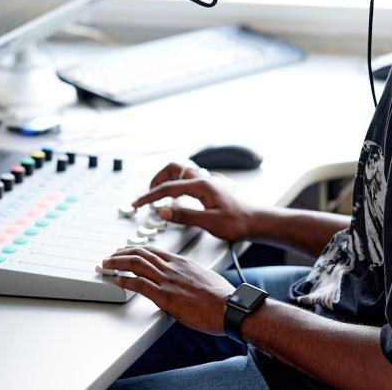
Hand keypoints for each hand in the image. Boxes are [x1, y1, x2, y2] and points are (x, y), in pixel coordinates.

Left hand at [102, 246, 234, 334]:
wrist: (229, 306)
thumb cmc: (222, 296)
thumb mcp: (204, 278)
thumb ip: (190, 276)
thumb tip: (185, 283)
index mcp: (182, 262)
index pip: (154, 251)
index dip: (137, 249)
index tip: (127, 250)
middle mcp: (173, 267)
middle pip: (141, 254)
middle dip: (122, 253)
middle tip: (111, 255)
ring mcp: (168, 280)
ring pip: (136, 264)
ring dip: (118, 263)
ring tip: (107, 264)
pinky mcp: (165, 296)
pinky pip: (139, 284)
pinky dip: (125, 281)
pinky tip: (117, 281)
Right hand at [133, 161, 255, 240]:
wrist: (254, 221)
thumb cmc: (237, 222)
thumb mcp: (209, 222)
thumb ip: (185, 216)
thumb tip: (162, 212)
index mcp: (201, 186)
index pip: (168, 188)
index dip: (150, 196)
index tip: (137, 203)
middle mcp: (202, 180)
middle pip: (172, 169)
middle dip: (156, 180)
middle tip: (148, 197)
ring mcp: (204, 183)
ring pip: (178, 172)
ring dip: (165, 181)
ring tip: (157, 196)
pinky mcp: (207, 189)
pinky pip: (185, 180)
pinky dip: (174, 185)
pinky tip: (173, 199)